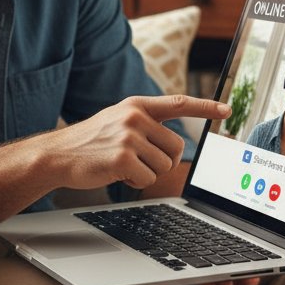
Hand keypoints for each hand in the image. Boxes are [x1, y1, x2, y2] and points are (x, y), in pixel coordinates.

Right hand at [52, 95, 230, 191]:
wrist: (57, 155)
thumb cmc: (90, 142)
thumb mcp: (117, 120)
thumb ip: (144, 123)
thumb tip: (175, 141)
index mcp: (136, 105)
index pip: (179, 102)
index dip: (205, 106)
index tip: (227, 109)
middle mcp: (135, 117)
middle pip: (176, 148)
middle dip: (161, 160)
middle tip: (136, 159)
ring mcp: (128, 136)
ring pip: (164, 166)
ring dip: (146, 172)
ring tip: (122, 165)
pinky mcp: (122, 158)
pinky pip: (147, 179)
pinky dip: (135, 182)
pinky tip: (116, 173)